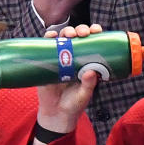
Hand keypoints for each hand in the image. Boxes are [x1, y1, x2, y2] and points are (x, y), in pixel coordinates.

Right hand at [30, 24, 101, 144]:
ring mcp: (59, 59)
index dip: (94, 33)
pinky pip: (47, 47)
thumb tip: (91, 72)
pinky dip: (48, 38)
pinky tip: (51, 36)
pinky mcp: (46, 62)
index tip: (96, 30)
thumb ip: (88, 84)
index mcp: (86, 62)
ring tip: (68, 34)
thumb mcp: (84, 94)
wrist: (56, 114)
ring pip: (63, 39)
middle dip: (80, 30)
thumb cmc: (74, 104)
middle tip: (82, 34)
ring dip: (66, 31)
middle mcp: (73, 57)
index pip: (91, 43)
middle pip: (77, 37)